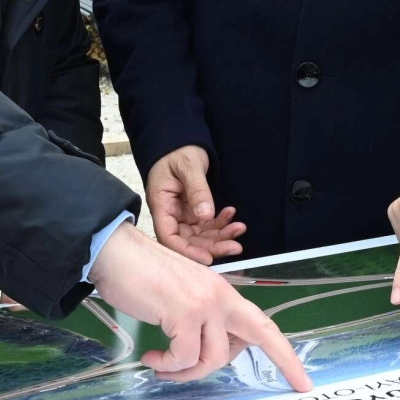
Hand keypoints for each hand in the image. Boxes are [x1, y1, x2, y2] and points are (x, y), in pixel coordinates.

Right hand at [89, 220, 309, 390]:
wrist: (117, 254)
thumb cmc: (143, 276)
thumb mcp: (184, 297)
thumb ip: (203, 320)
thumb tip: (210, 353)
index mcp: (223, 293)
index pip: (262, 324)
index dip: (284, 354)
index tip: (302, 381)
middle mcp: (220, 296)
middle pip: (259, 335)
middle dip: (280, 362)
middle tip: (289, 385)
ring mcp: (205, 303)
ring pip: (213, 357)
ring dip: (187, 371)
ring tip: (165, 366)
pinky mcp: (184, 312)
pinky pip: (184, 357)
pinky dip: (166, 364)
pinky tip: (152, 357)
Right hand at [145, 144, 244, 264]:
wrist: (181, 142)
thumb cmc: (178, 151)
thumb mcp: (188, 166)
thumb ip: (197, 189)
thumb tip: (205, 215)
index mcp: (161, 205)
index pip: (169, 236)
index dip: (186, 251)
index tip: (207, 257)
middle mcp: (170, 214)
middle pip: (188, 240)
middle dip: (212, 246)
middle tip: (235, 246)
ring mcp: (182, 214)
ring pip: (200, 235)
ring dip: (220, 236)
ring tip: (239, 228)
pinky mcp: (193, 211)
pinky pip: (207, 224)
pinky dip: (221, 223)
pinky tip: (232, 215)